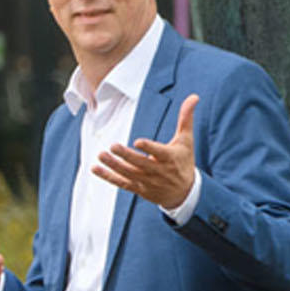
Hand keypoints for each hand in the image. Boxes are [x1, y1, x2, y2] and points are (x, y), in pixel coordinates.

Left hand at [93, 93, 198, 209]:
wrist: (185, 193)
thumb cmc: (184, 161)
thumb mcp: (186, 140)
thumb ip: (186, 118)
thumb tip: (194, 97)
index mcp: (169, 158)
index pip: (159, 152)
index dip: (149, 148)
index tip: (138, 142)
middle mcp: (158, 171)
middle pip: (140, 164)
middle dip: (126, 156)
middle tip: (112, 146)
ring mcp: (147, 182)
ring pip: (128, 174)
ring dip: (113, 165)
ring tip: (101, 155)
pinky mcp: (139, 189)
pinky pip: (121, 183)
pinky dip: (108, 176)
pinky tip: (95, 168)